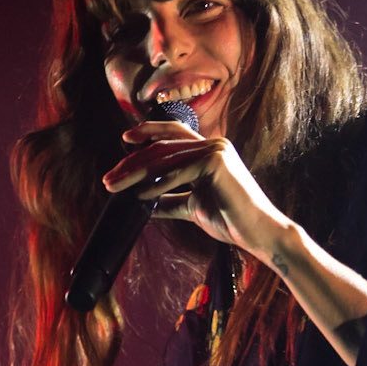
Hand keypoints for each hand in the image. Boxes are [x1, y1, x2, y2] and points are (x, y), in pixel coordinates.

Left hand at [102, 117, 288, 261]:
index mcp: (209, 150)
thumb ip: (170, 200)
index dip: (147, 133)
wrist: (258, 232)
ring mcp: (215, 150)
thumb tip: (144, 202)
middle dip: (131, 161)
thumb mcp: (192, 207)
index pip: (173, 134)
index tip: (124, 142)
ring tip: (115, 187)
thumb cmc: (230, 220)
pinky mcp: (215, 163)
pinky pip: (177, 173)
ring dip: (135, 173)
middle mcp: (213, 144)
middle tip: (108, 179)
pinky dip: (156, 184)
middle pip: (163, 146)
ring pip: (165, 158)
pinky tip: (139, 195)